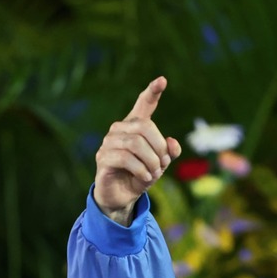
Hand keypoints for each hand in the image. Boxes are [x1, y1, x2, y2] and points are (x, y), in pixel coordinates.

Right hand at [94, 76, 181, 223]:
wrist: (122, 197)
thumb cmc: (140, 176)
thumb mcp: (159, 166)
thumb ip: (168, 153)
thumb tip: (173, 143)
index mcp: (135, 127)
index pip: (143, 105)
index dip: (152, 92)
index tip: (162, 80)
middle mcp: (120, 129)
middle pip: (145, 126)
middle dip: (159, 147)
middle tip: (162, 165)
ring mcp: (109, 142)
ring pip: (136, 143)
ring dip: (151, 162)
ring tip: (153, 174)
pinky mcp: (103, 158)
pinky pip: (125, 158)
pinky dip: (141, 169)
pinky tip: (145, 178)